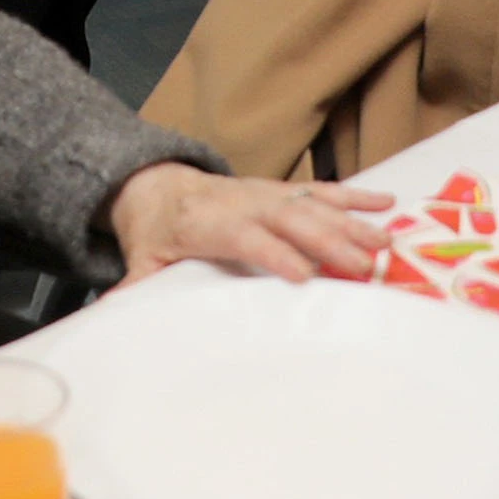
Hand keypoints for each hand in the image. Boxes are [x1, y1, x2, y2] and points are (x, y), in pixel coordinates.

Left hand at [106, 161, 393, 286]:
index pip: (244, 235)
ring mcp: (265, 192)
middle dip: (327, 240)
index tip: (304, 277)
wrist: (155, 183)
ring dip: (351, 221)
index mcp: (206, 221)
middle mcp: (242, 201)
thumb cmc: (154, 229)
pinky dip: (356, 196)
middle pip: (289, 218)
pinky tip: (388, 204)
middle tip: (364, 266)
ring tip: (386, 243)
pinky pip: (322, 191)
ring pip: (312, 204)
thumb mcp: (140, 258)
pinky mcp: (281, 191)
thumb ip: (134, 286)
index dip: (274, 252)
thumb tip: (110, 315)